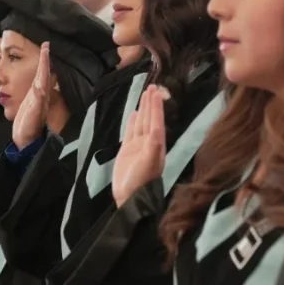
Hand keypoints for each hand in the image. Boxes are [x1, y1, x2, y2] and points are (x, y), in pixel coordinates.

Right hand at [12, 42, 50, 148]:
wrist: (25, 141)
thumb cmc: (30, 129)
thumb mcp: (34, 114)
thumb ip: (38, 101)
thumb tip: (40, 85)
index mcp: (42, 95)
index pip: (44, 73)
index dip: (45, 60)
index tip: (46, 46)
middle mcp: (40, 94)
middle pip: (43, 73)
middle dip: (44, 59)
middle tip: (45, 45)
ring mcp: (36, 98)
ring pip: (39, 78)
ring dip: (41, 66)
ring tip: (42, 55)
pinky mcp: (30, 102)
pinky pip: (34, 86)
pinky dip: (35, 77)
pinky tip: (36, 75)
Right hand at [112, 85, 167, 206]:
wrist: (131, 198)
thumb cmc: (142, 181)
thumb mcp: (150, 163)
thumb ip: (153, 147)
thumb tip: (157, 129)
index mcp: (157, 144)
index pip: (156, 121)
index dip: (156, 107)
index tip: (156, 91)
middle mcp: (149, 142)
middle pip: (150, 118)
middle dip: (151, 103)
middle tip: (152, 86)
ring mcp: (137, 146)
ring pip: (141, 123)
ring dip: (144, 109)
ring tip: (145, 95)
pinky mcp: (127, 151)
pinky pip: (131, 132)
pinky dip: (133, 123)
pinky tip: (134, 114)